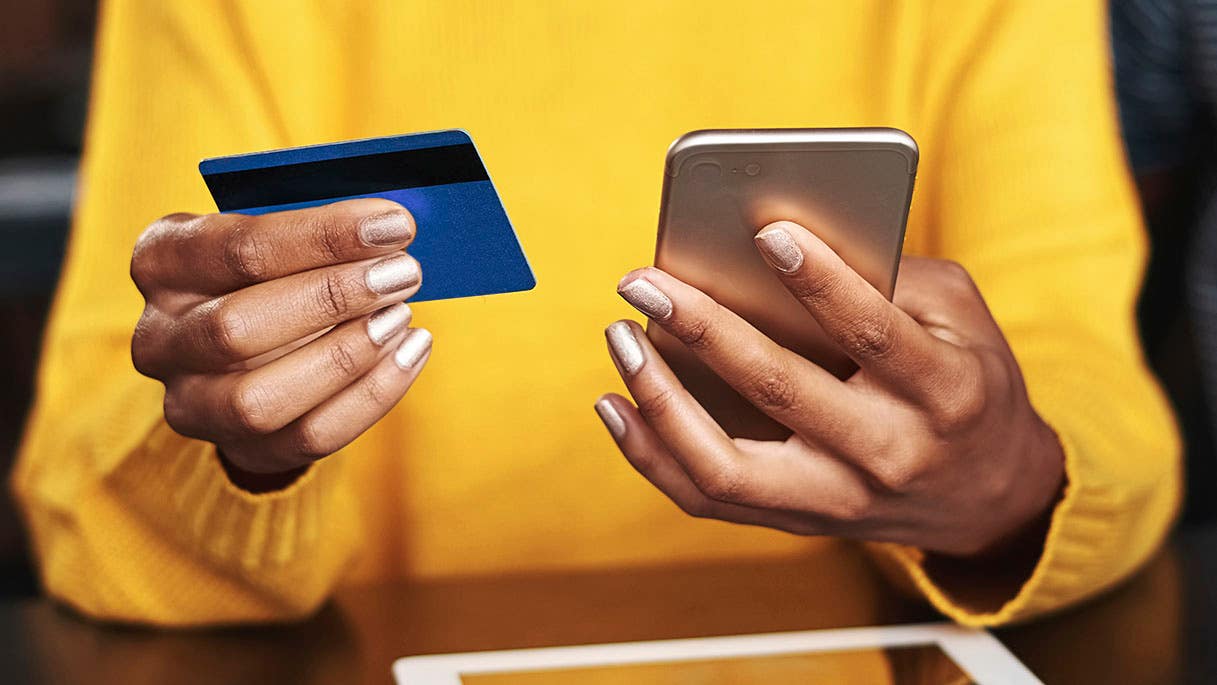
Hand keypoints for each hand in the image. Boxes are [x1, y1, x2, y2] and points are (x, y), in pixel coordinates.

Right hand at [131, 199, 432, 478]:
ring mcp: (190, 402)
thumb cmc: (276, 270)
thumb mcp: (282, 235)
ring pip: (260, 400)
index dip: (322, 237)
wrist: (255, 348)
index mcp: (162, 261)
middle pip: (236, 328)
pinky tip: (410, 351)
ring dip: (346, 356)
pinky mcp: (240, 449)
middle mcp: (159, 337)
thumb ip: (323, 230)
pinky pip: (309, 437)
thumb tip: (393, 227)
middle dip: (332, 298)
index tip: (395, 225)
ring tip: (401, 316)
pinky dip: (372, 395)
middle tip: (404, 272)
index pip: (236, 249)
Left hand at [596, 220, 1063, 556]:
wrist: (990, 498)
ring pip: (726, 467)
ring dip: (660, 401)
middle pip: (780, 393)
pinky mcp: (798, 521)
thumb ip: (888, 278)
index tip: (766, 230)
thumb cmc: (967, 381)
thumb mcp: (960, 317)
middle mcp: (888, 454)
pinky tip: (617, 403)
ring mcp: (837, 500)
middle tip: (644, 282)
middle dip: (703, 328)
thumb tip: (779, 247)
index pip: (875, 334)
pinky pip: (709, 497)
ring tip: (622, 340)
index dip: (821, 282)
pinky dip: (652, 453)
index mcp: (943, 392)